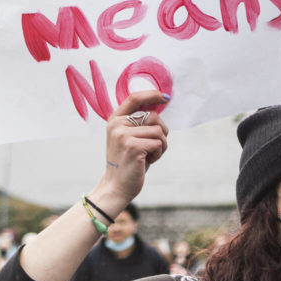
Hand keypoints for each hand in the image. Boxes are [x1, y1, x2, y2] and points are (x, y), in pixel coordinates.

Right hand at [95, 90, 169, 207]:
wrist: (116, 186)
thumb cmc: (127, 162)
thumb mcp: (128, 138)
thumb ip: (138, 123)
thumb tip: (159, 105)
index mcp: (114, 120)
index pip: (134, 98)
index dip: (152, 94)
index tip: (166, 97)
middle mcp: (117, 125)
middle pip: (153, 116)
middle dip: (160, 132)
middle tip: (152, 148)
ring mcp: (123, 135)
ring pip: (158, 131)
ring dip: (161, 145)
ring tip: (149, 156)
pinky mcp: (133, 146)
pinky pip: (159, 143)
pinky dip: (159, 154)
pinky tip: (148, 162)